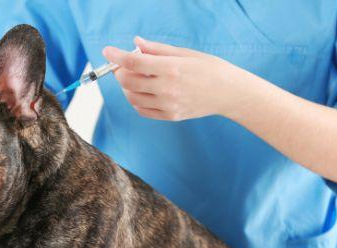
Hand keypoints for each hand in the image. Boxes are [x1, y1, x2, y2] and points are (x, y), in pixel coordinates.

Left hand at [103, 36, 235, 120]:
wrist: (229, 93)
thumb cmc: (209, 69)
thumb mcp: (185, 53)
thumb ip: (157, 49)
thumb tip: (136, 43)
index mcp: (171, 68)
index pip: (134, 62)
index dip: (116, 56)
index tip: (107, 51)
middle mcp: (167, 88)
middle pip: (128, 81)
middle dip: (121, 71)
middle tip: (126, 65)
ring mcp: (168, 105)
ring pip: (132, 97)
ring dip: (128, 87)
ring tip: (138, 78)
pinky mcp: (170, 116)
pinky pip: (142, 110)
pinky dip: (137, 100)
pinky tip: (145, 91)